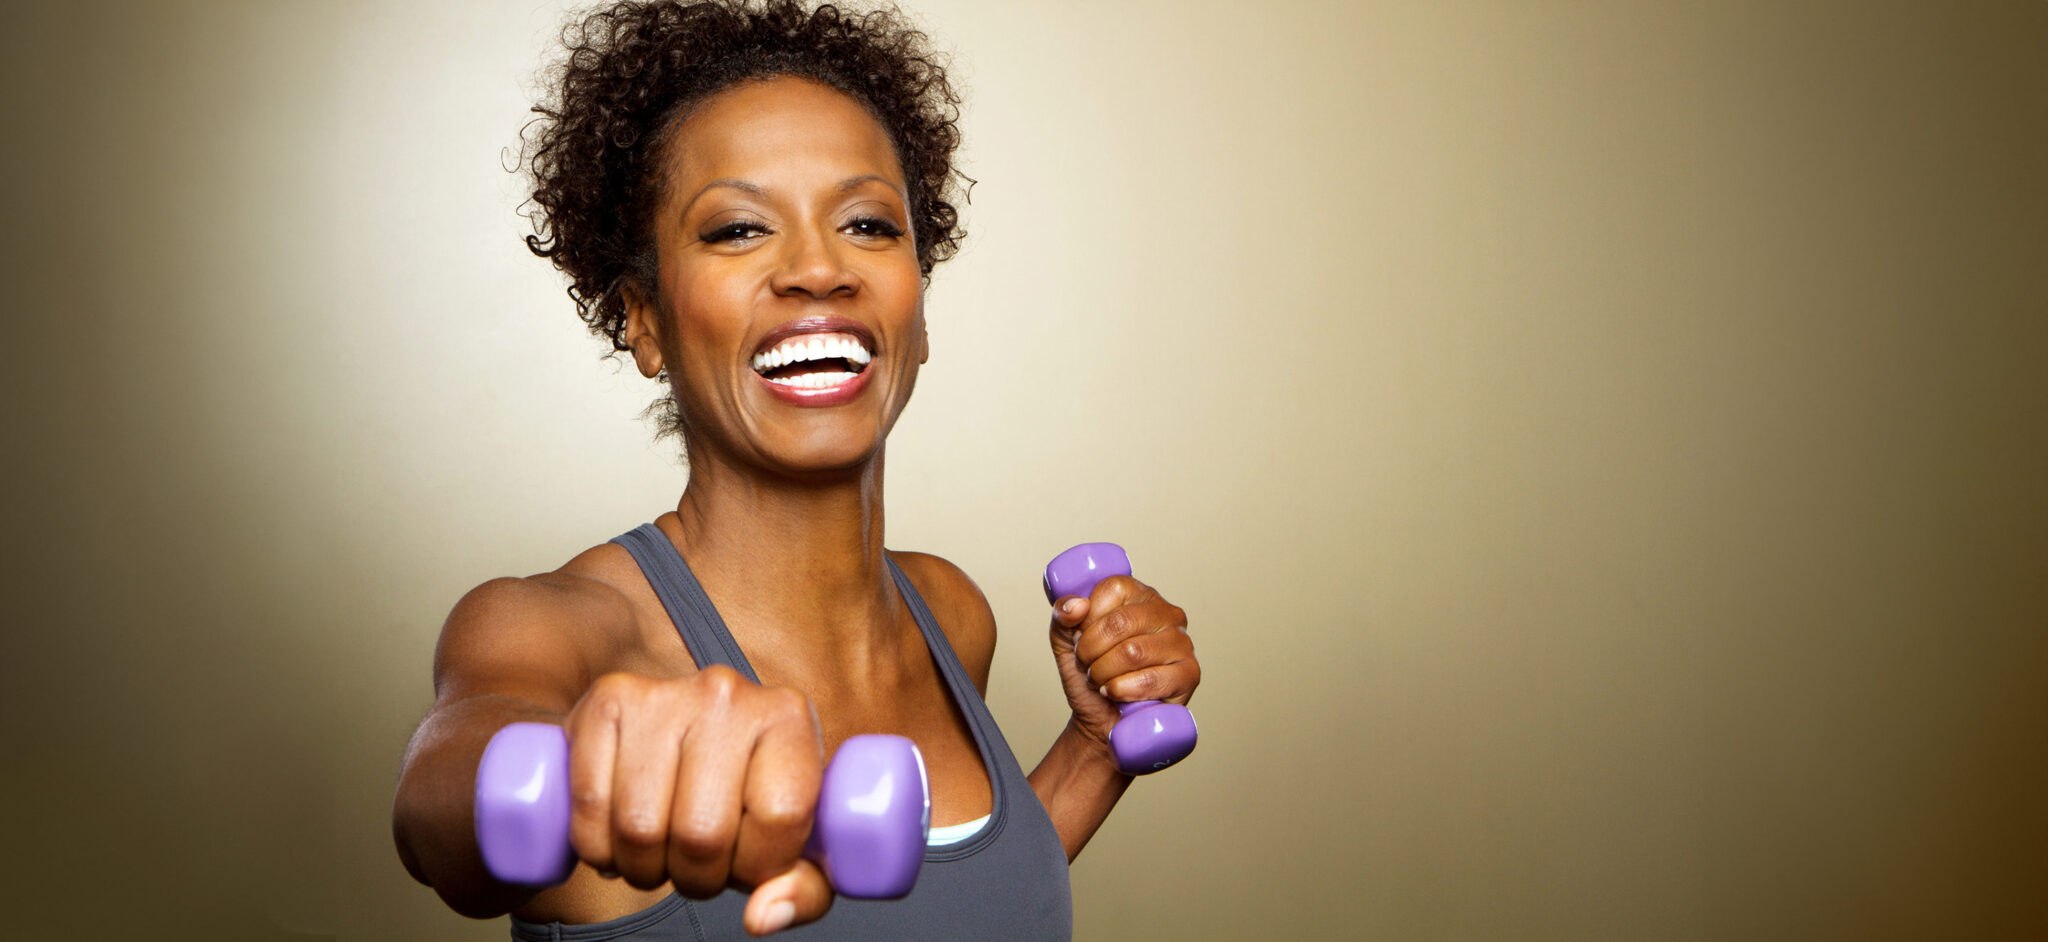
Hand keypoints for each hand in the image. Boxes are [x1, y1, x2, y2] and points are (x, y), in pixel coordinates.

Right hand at [562, 666, 830, 934]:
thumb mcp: (796, 844)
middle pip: (702, 831)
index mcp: (788, 718)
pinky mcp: (606, 702)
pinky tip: (618, 835)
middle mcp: (726, 694)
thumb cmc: (747, 794)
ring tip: (660, 850)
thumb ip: (801, 890)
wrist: (689, 737)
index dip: (758, 864)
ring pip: (639, 827)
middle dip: (696, 875)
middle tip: (696, 863)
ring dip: (643, 867)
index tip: (748, 859)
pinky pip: (589, 805)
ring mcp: (662, 694)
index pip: (780, 816)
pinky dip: (597, 846)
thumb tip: (762, 918)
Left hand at [1047, 575, 1200, 754]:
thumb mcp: (1066, 640)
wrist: (1100, 721)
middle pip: (1120, 622)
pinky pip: (1149, 679)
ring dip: (1103, 673)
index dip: (1087, 618)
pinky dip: (1122, 691)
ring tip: (1100, 680)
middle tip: (1085, 665)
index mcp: (1140, 595)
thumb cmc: (1090, 676)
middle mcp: (1167, 613)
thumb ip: (1062, 615)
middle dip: (1090, 650)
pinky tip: (1117, 693)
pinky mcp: (1189, 674)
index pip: (1113, 589)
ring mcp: (1182, 643)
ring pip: (1132, 652)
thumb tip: (1076, 605)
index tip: (1080, 638)